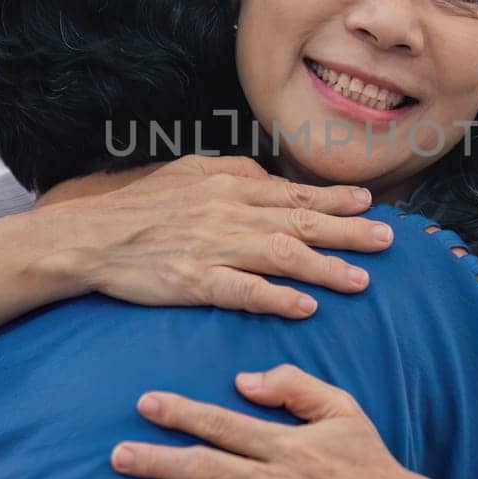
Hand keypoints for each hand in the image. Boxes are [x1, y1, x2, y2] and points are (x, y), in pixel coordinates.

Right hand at [36, 155, 392, 317]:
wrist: (90, 236)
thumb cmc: (139, 206)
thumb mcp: (189, 172)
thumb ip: (234, 175)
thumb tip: (271, 180)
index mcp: (229, 186)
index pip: (293, 194)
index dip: (334, 200)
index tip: (370, 204)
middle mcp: (228, 212)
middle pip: (299, 222)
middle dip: (348, 230)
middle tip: (388, 240)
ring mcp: (212, 247)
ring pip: (281, 255)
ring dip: (325, 267)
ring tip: (360, 280)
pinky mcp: (194, 281)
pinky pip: (242, 290)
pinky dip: (276, 298)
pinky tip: (304, 306)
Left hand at [111, 364, 438, 478]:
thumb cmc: (368, 462)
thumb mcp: (341, 408)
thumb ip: (294, 386)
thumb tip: (244, 380)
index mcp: (285, 445)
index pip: (222, 426)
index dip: (181, 414)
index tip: (146, 405)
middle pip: (204, 468)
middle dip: (157, 460)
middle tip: (117, 455)